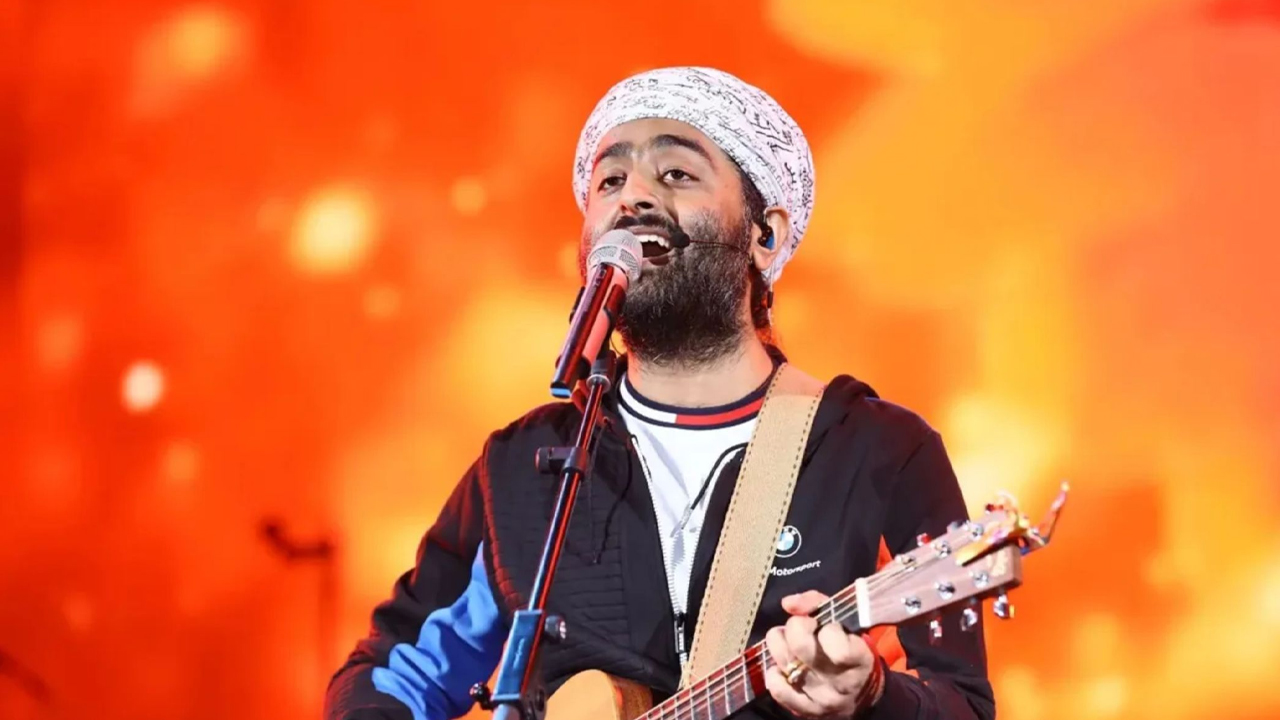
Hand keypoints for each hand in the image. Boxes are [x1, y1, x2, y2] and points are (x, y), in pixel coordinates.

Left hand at [763, 591, 883, 718]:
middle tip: (803, 628)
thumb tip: (788, 604)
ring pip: (784, 661)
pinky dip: (775, 673)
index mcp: (858, 659)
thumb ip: (816, 603)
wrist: (860, 693)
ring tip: (791, 645)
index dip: (824, 625)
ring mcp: (821, 698)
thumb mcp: (844, 621)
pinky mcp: (804, 710)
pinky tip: (784, 667)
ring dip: (781, 645)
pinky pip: (777, 688)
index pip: (833, 639)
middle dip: (797, 627)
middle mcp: (840, 682)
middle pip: (800, 645)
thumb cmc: (850, 647)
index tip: (825, 625)